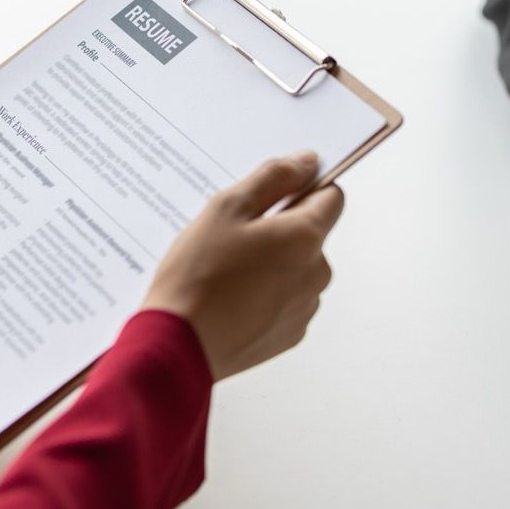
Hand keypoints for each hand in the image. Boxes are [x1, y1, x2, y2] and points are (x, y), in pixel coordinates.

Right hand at [142, 151, 342, 379]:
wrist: (178, 347)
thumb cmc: (197, 275)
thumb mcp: (227, 207)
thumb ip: (274, 177)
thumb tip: (308, 161)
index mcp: (307, 238)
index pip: (331, 196)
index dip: (304, 187)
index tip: (274, 191)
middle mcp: (317, 274)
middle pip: (311, 233)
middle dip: (280, 227)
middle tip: (234, 234)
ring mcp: (305, 307)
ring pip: (297, 268)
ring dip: (273, 261)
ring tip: (226, 270)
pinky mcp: (289, 334)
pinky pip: (286, 299)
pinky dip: (266, 293)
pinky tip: (231, 296)